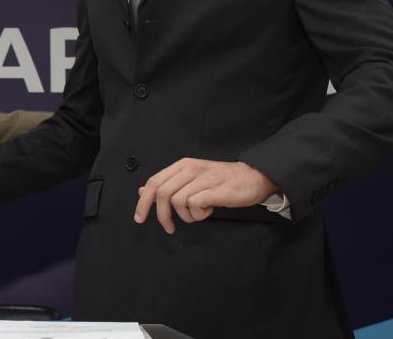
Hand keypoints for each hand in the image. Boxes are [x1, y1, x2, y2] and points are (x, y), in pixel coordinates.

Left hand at [133, 158, 276, 233]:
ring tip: (200, 212)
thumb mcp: (191, 178)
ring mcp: (202, 178)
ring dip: (187, 215)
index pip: (153, 182)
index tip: (139, 218)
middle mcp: (190, 169)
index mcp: (182, 165)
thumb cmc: (221, 181)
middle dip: (161, 215)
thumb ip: (168, 184)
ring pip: (179, 202)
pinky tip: (209, 210)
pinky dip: (199, 214)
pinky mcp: (214, 189)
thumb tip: (142, 191)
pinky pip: (195, 206)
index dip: (143, 202)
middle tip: (169, 228)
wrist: (253, 176)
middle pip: (162, 193)